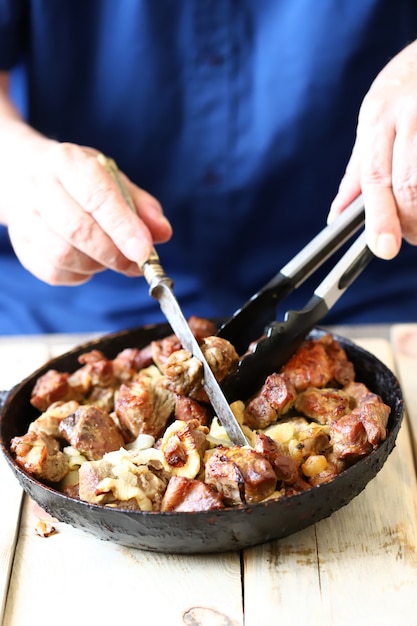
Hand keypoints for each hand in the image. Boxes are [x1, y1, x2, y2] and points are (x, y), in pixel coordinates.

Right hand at [5, 141, 171, 284]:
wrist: (24, 176)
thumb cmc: (79, 180)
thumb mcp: (113, 179)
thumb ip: (141, 205)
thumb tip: (162, 232)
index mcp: (66, 161)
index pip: (97, 197)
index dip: (123, 227)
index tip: (145, 251)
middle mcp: (40, 185)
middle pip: (78, 230)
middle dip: (114, 253)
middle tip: (137, 264)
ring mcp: (25, 217)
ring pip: (64, 255)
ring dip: (98, 265)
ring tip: (112, 258)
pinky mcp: (22, 245)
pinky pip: (54, 272)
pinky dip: (80, 274)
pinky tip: (90, 262)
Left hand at [328, 39, 416, 259]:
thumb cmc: (405, 88)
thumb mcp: (374, 119)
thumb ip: (359, 168)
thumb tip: (337, 215)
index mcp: (380, 116)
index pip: (375, 177)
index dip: (380, 217)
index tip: (384, 247)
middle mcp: (411, 114)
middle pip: (410, 185)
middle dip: (410, 222)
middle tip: (408, 238)